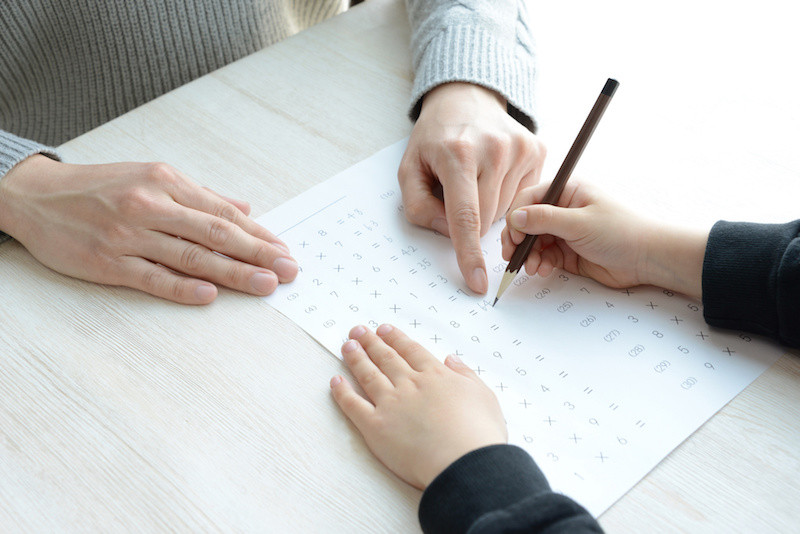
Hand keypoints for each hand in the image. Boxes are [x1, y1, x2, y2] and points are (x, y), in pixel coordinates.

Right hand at [0, 155, 297, 303]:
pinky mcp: (108, 262)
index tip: (283, 250)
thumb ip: (200, 195)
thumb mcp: (152, 177)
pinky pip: (152, 277)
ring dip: (232, 273)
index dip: (257, 234)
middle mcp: (151, 206)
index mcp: (166, 182)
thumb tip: (243, 208)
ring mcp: (129, 235)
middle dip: (257, 254)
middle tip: (289, 270)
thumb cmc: (100, 187)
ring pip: (191, 256)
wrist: (35, 196)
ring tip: (265, 285)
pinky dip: (182, 287)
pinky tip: (210, 296)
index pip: (222, 213)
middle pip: (215, 234)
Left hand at [330, 324, 506, 489]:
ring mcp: (391, 404)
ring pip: (368, 375)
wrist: (464, 462)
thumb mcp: (484, 396)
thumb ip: (466, 374)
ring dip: (356, 359)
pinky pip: (353, 405)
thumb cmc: (479, 434)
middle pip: (386, 358)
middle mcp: (410, 384)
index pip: (411, 351)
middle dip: (371, 342)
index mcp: (436, 376)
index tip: (384, 329)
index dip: (396, 339)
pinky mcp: (376, 427)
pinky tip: (335, 381)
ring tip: (347, 346)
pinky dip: (342, 392)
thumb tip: (451, 358)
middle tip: (358, 330)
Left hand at [399, 82, 545, 293]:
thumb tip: (447, 231)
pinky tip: (495, 172)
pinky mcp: (537, 150)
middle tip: (458, 191)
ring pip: (507, 211)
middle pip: (487, 218)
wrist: (466, 99)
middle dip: (470, 219)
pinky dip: (506, 194)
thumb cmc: (435, 139)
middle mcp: (494, 149)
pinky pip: (523, 197)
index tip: (478, 282)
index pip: (466, 216)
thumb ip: (418, 206)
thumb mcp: (409, 169)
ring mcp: (520, 149)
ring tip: (476, 177)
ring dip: (489, 206)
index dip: (470, 254)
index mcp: (457, 154)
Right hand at [501, 181, 707, 297]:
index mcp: (567, 191)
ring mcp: (565, 231)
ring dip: (528, 255)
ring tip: (532, 268)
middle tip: (512, 256)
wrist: (647, 259)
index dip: (516, 217)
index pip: (529, 198)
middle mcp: (563, 209)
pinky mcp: (567, 252)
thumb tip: (514, 217)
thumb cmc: (621, 232)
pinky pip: (544, 256)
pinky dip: (540, 264)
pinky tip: (543, 270)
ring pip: (534, 242)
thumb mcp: (579, 223)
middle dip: (518, 240)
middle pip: (527, 222)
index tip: (513, 235)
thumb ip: (544, 220)